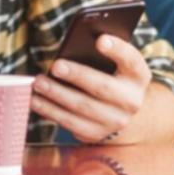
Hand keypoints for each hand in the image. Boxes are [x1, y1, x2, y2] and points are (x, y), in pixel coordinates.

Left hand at [30, 34, 151, 143]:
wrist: (120, 112)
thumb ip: (100, 52)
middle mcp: (131, 101)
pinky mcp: (96, 134)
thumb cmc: (110, 76)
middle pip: (103, 87)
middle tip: (56, 66)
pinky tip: (35, 100)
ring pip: (83, 107)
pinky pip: (71, 123)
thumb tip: (73, 44)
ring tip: (38, 82)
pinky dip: (51, 111)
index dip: (117, 49)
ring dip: (57, 95)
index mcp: (137, 76)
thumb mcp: (114, 63)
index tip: (100, 40)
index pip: (131, 60)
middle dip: (78, 76)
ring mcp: (115, 121)